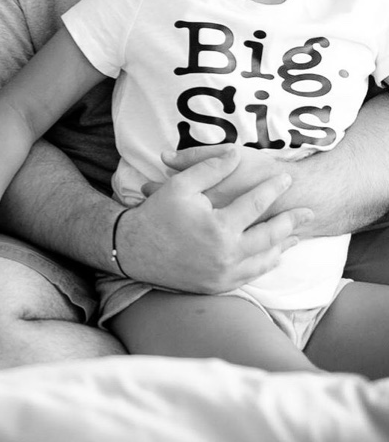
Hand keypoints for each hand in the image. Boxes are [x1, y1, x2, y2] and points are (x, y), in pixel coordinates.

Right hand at [118, 146, 312, 293]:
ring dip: (282, 246)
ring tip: (296, 235)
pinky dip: (264, 264)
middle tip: (308, 212)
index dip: (273, 188)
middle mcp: (226, 254)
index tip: (287, 178)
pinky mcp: (217, 287)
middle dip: (291, 222)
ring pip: (264, 260)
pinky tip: (272, 256)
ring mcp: (223, 274)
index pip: (256, 204)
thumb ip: (211, 167)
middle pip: (269, 236)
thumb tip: (236, 154)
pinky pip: (250, 276)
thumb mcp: (181, 184)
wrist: (133, 250)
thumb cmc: (157, 214)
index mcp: (219, 227)